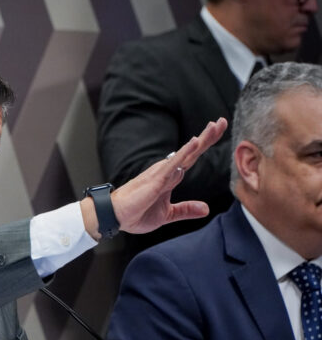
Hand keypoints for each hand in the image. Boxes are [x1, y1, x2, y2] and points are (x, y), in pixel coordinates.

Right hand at [81, 117, 227, 237]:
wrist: (116, 217)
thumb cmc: (136, 214)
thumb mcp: (167, 214)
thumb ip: (185, 210)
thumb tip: (206, 209)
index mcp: (170, 178)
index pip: (191, 158)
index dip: (205, 144)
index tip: (218, 130)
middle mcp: (167, 171)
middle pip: (192, 151)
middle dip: (208, 136)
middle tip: (222, 122)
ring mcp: (162, 173)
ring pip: (186, 153)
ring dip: (201, 140)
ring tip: (215, 126)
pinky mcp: (156, 179)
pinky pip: (174, 163)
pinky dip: (185, 152)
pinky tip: (195, 141)